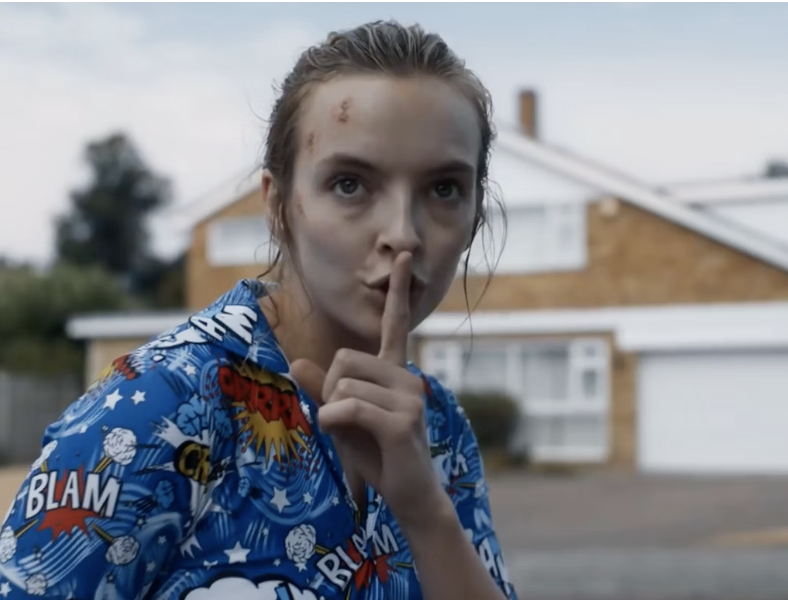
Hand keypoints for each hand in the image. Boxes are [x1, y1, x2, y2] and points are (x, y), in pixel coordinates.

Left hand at [291, 252, 447, 530]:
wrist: (410, 496)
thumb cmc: (377, 455)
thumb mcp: (342, 418)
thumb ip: (321, 389)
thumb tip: (295, 362)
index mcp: (396, 372)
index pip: (396, 324)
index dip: (398, 290)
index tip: (406, 257)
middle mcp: (406, 377)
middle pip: (343, 360)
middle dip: (329, 390)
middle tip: (345, 419)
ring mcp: (408, 397)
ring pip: (341, 384)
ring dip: (331, 411)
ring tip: (352, 432)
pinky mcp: (401, 421)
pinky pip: (346, 407)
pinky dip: (332, 421)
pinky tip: (343, 436)